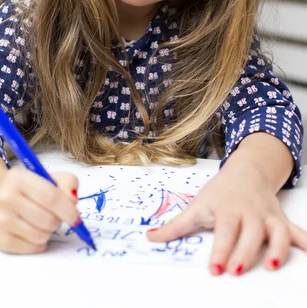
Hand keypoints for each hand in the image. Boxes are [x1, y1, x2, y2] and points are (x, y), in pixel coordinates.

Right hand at [0, 167, 79, 253]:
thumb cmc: (27, 188)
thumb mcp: (47, 177)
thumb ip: (67, 183)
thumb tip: (73, 200)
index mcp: (18, 178)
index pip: (50, 197)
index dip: (68, 210)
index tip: (76, 218)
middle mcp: (5, 198)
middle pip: (47, 220)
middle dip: (57, 221)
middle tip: (53, 215)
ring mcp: (0, 220)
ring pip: (41, 236)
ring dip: (48, 232)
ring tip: (39, 221)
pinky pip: (33, 248)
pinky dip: (38, 243)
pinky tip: (30, 231)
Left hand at [147, 164, 306, 274]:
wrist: (246, 170)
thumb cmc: (220, 192)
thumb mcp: (197, 205)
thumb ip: (176, 226)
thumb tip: (150, 238)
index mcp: (227, 210)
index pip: (224, 232)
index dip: (220, 251)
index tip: (216, 269)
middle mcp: (249, 213)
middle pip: (249, 234)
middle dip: (244, 252)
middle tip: (237, 270)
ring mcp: (267, 216)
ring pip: (277, 232)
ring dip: (278, 248)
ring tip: (274, 266)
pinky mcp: (281, 220)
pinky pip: (296, 231)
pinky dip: (305, 242)